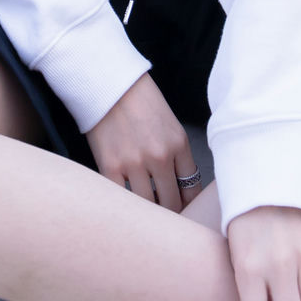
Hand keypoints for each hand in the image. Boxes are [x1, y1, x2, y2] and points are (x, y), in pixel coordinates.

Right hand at [85, 73, 201, 211]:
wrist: (109, 84)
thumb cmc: (141, 103)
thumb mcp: (170, 125)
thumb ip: (177, 156)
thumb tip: (180, 190)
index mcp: (179, 144)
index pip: (191, 189)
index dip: (188, 205)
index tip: (182, 209)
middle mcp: (160, 156)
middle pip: (171, 203)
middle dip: (169, 212)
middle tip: (163, 216)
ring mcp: (134, 164)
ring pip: (147, 206)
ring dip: (147, 212)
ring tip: (144, 212)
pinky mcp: (110, 167)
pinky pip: (122, 199)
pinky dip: (125, 206)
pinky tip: (125, 204)